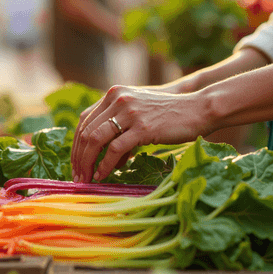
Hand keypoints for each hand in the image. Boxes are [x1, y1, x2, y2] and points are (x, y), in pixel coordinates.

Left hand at [70, 85, 212, 182]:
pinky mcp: (142, 127)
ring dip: (87, 163)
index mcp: (113, 94)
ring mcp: (129, 112)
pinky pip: (115, 149)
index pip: (84, 120)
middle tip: (77, 177)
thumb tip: (107, 161)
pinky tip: (103, 176)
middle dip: (78, 158)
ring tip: (87, 179)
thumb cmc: (169, 116)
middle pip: (86, 131)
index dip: (76, 144)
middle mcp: (117, 99)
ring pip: (95, 140)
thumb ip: (120, 130)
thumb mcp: (138, 114)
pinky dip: (105, 165)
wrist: (197, 108)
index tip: (75, 164)